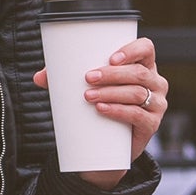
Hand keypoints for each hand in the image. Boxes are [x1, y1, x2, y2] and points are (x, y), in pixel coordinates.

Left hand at [32, 36, 167, 186]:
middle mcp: (155, 83)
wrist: (110, 145)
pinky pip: (138, 115)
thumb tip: (39, 77)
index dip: (132, 50)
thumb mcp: (88, 88)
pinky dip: (118, 111)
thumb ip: (64, 80)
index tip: (111, 58)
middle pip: (139, 73)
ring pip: (137, 93)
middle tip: (87, 78)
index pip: (146, 49)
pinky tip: (102, 109)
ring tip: (88, 96)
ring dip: (111, 93)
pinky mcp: (151, 124)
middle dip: (112, 74)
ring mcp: (156, 104)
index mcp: (144, 66)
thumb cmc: (102, 105)